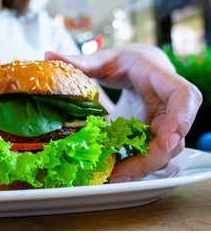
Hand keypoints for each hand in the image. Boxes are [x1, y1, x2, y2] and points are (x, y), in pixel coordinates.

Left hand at [45, 44, 202, 181]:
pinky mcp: (155, 135)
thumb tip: (49, 54)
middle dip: (150, 159)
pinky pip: (150, 154)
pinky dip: (135, 165)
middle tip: (119, 175)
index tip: (167, 141)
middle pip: (174, 137)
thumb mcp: (106, 59)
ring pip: (165, 152)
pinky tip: (114, 173)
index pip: (184, 98)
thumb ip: (81, 61)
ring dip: (141, 168)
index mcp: (162, 79)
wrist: (143, 67)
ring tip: (112, 178)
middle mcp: (171, 105)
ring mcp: (165, 123)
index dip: (180, 120)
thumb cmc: (129, 61)